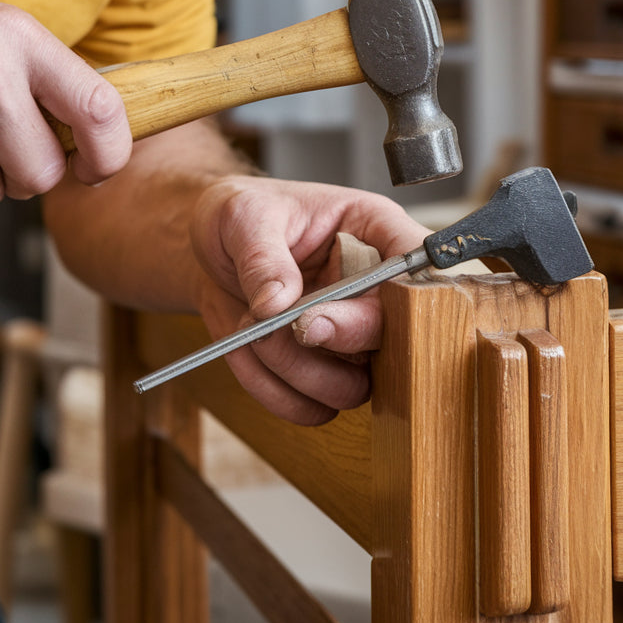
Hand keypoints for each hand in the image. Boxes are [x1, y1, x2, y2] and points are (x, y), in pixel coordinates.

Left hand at [190, 175, 430, 424]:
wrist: (207, 250)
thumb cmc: (239, 216)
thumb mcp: (244, 217)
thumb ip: (263, 257)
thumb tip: (278, 303)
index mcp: (373, 229)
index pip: (414, 267)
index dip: (393, 297)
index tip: (330, 313)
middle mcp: (373, 287)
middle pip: (395, 338)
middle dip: (335, 339)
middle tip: (290, 324)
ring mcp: (351, 334)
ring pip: (354, 385)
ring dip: (295, 368)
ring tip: (252, 329)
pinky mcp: (323, 368)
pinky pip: (311, 406)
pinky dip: (271, 390)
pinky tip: (243, 351)